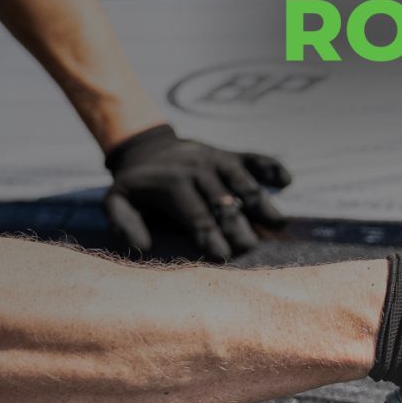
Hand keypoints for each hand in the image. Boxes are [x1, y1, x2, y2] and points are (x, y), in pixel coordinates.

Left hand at [102, 124, 291, 260]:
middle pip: (224, 202)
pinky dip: (271, 167)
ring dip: (261, 202)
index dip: (210, 236)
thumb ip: (124, 223)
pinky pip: (255, 158)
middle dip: (238, 226)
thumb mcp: (117, 201)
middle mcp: (199, 170)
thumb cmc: (136, 185)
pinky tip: (285, 180)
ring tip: (278, 222)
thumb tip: (143, 247)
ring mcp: (218, 160)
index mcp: (174, 184)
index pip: (196, 215)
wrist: (147, 146)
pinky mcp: (231, 154)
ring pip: (243, 182)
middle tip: (252, 247)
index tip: (223, 255)